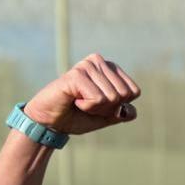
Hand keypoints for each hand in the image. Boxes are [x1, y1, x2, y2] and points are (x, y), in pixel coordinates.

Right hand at [23, 53, 140, 135]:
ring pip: (112, 97)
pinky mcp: (76, 74)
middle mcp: (99, 61)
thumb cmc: (77, 116)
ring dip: (96, 108)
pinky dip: (87, 107)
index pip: (134, 92)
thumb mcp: (107, 116)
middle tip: (87, 104)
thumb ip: (124, 112)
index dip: (118, 106)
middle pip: (124, 95)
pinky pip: (98, 99)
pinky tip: (73, 100)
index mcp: (110, 68)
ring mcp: (87, 65)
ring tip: (78, 102)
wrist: (51, 123)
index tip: (98, 105)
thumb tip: (131, 111)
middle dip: (107, 108)